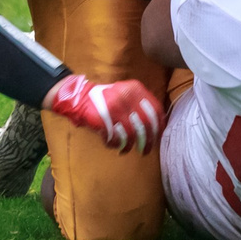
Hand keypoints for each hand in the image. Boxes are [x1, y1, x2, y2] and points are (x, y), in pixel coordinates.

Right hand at [44, 72, 164, 154]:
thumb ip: (141, 105)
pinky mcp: (103, 119)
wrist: (81, 96)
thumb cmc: (108, 98)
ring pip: (131, 134)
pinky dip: (116, 144)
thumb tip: (158, 126)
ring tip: (127, 149)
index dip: (160, 126)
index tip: (159, 137)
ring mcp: (114, 107)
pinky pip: (115, 138)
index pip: (155, 110)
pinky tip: (114, 145)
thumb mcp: (127, 94)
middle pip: (146, 124)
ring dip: (130, 145)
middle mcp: (126, 96)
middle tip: (146, 150)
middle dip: (148, 141)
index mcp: (135, 89)